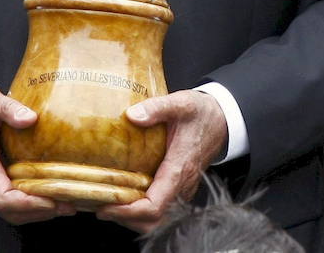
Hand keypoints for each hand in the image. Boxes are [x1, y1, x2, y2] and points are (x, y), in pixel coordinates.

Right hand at [0, 83, 73, 225]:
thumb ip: (8, 108)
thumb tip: (30, 118)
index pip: (3, 198)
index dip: (28, 203)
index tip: (52, 200)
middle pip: (9, 210)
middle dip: (38, 211)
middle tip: (67, 204)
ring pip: (10, 210)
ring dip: (37, 211)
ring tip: (64, 204)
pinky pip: (11, 201)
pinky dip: (31, 204)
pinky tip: (50, 196)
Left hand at [95, 91, 226, 234]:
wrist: (223, 119)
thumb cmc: (202, 113)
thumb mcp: (181, 103)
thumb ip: (156, 107)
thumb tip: (131, 115)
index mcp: (179, 169)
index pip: (154, 205)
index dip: (128, 212)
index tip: (107, 206)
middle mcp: (181, 185)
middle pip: (152, 220)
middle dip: (125, 219)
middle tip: (100, 204)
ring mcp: (181, 188)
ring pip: (156, 218)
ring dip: (131, 216)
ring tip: (107, 201)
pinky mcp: (179, 187)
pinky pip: (160, 208)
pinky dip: (139, 209)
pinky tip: (123, 193)